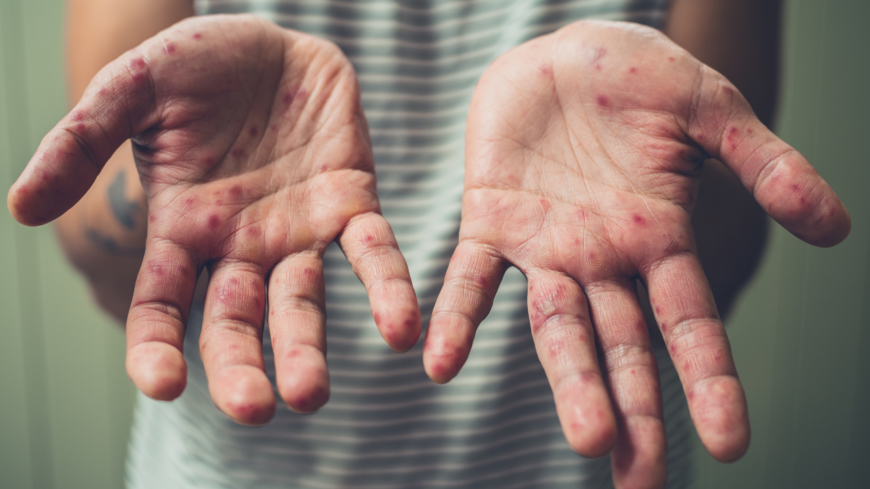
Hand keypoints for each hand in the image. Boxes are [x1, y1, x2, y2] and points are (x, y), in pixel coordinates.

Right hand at [8, 15, 419, 423]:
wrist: (275, 42)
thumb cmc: (198, 66)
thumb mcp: (132, 89)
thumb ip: (83, 141)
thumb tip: (20, 208)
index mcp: (182, 229)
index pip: (162, 305)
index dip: (157, 347)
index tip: (162, 384)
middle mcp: (240, 245)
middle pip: (236, 322)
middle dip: (243, 367)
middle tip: (255, 410)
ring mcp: (297, 231)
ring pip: (302, 303)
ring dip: (308, 349)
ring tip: (312, 394)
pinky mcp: (351, 204)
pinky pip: (372, 253)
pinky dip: (387, 289)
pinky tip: (400, 328)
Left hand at [423, 20, 848, 487]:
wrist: (559, 52)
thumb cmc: (637, 77)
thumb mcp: (710, 110)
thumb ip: (764, 165)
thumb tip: (834, 229)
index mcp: (659, 239)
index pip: (689, 324)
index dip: (708, 381)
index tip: (728, 444)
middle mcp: (602, 259)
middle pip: (622, 348)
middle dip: (633, 411)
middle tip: (636, 480)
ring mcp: (544, 246)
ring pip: (554, 327)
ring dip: (567, 381)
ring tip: (584, 438)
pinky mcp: (489, 220)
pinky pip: (470, 278)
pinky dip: (457, 318)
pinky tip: (440, 361)